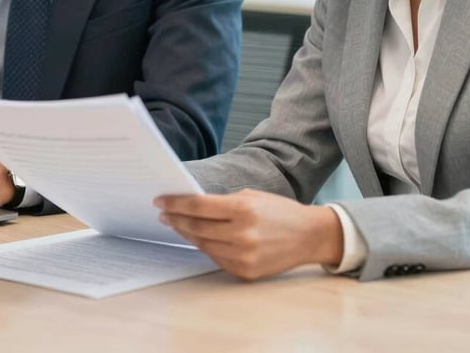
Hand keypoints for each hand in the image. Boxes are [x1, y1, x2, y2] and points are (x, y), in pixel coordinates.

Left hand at [155, 189, 343, 279]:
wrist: (308, 236)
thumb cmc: (279, 211)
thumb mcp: (252, 196)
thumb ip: (223, 202)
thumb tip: (192, 206)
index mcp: (243, 209)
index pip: (198, 206)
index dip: (176, 203)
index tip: (160, 200)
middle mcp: (242, 234)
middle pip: (197, 227)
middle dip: (176, 219)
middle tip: (164, 213)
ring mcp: (243, 256)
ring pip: (203, 244)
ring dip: (187, 234)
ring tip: (177, 224)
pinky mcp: (245, 272)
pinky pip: (216, 258)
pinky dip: (205, 247)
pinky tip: (198, 238)